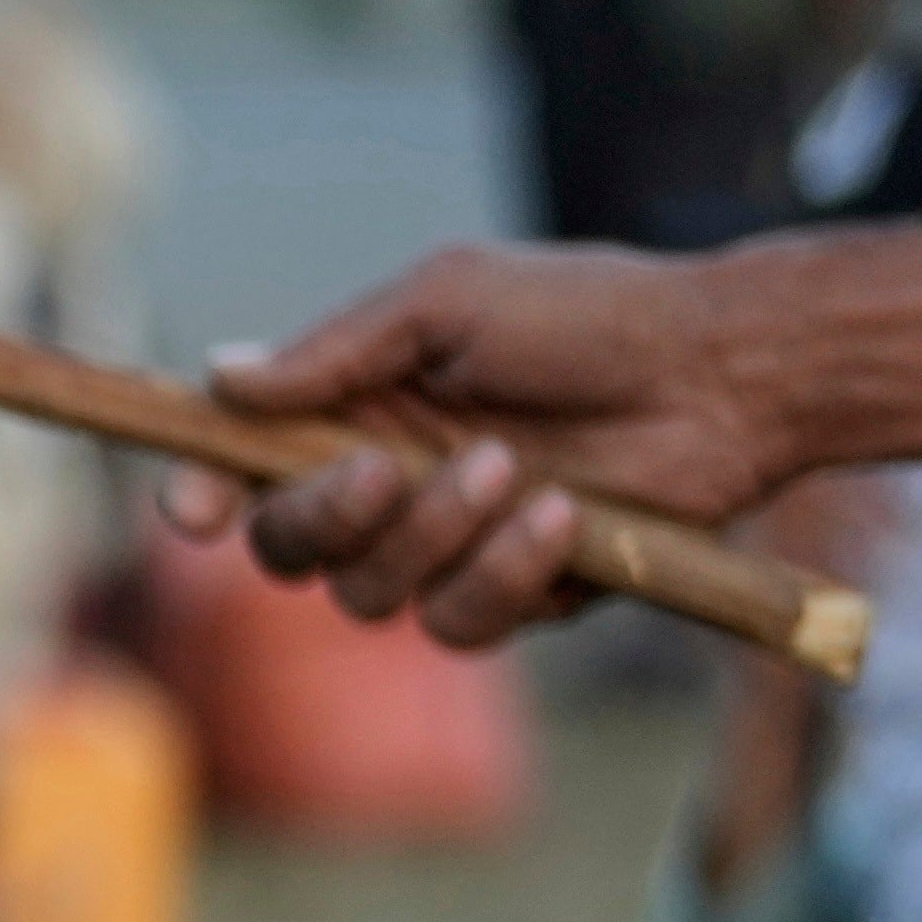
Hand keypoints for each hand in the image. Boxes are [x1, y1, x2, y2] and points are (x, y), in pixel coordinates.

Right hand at [164, 220, 921, 646]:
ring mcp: (451, 546)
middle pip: (288, 551)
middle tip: (382, 473)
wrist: (725, 372)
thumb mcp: (450, 299)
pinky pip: (461, 622)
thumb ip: (336, 349)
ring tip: (512, 472)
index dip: (204, 494)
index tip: (197, 511)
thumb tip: (219, 377)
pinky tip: (562, 520)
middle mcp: (387, 485)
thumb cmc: (591, 315)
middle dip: (323, 520)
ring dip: (434, 537)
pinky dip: (503, 576)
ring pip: (372, 596)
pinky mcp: (519, 593)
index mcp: (353, 410)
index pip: (244, 469)